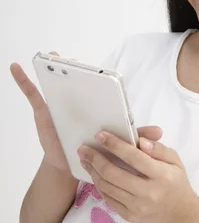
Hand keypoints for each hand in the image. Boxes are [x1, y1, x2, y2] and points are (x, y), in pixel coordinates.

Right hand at [11, 52, 163, 173]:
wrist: (79, 166)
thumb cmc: (101, 151)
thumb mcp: (120, 143)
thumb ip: (136, 136)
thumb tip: (160, 133)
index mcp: (97, 104)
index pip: (98, 86)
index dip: (99, 78)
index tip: (101, 73)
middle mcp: (80, 100)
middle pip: (78, 82)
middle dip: (76, 69)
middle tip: (74, 60)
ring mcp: (61, 105)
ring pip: (55, 84)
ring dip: (51, 67)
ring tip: (49, 56)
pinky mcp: (44, 112)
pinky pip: (32, 93)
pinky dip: (22, 80)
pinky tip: (16, 67)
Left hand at [78, 131, 198, 222]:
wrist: (178, 213)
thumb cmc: (176, 181)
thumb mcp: (174, 160)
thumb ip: (158, 149)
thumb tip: (140, 141)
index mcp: (160, 175)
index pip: (134, 157)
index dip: (115, 145)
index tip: (100, 135)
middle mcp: (147, 192)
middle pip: (114, 173)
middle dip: (95, 158)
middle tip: (83, 148)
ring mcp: (136, 206)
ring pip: (107, 187)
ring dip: (93, 171)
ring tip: (85, 159)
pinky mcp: (128, 215)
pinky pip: (108, 199)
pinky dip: (99, 185)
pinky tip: (95, 174)